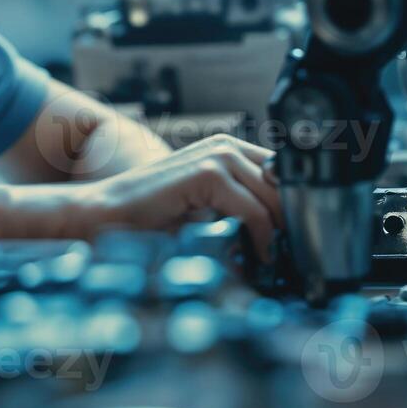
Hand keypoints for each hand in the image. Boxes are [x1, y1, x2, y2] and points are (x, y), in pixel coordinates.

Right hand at [78, 135, 282, 257]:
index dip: (296, 209)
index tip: (299, 244)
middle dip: (293, 224)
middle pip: (286, 186)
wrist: (106, 214)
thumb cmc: (153, 218)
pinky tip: (256, 257)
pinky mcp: (207, 172)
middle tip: (293, 259)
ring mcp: (217, 155)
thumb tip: (287, 235)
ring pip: (275, 198)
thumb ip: (243, 210)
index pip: (285, 176)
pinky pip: (254, 210)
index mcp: (230, 149)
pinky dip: (261, 238)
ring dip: (279, 234)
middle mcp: (227, 145)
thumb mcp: (209, 210)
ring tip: (273, 261)